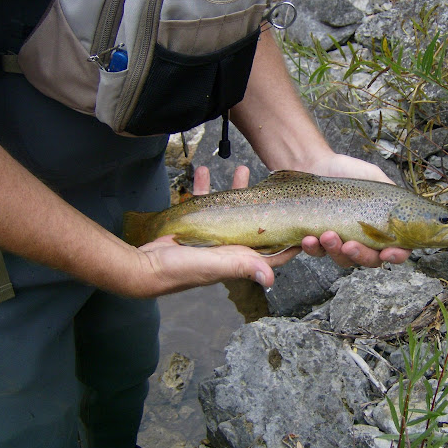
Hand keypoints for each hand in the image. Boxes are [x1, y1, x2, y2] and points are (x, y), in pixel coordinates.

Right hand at [130, 165, 298, 297]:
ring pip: (230, 207)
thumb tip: (271, 279)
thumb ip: (242, 266)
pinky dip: (204, 186)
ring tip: (241, 169)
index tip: (304, 222)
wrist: (143, 265)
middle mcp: (229, 246)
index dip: (289, 240)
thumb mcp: (215, 266)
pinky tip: (203, 169)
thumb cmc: (180, 270)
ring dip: (235, 189)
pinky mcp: (193, 224)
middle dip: (264, 203)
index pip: (272, 251)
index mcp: (239, 257)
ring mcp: (212, 234)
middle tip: (272, 184)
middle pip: (255, 222)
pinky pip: (203, 201)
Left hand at [299, 153, 412, 267]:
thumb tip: (404, 208)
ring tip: (326, 235)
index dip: (396, 256)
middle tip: (349, 246)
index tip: (386, 252)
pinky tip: (309, 238)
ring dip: (335, 252)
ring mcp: (341, 242)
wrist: (315, 163)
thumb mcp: (374, 177)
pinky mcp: (319, 241)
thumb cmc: (348, 171)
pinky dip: (314, 249)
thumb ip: (391, 191)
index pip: (398, 249)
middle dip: (361, 256)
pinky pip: (318, 253)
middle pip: (370, 260)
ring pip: (343, 260)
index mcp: (382, 226)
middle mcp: (364, 238)